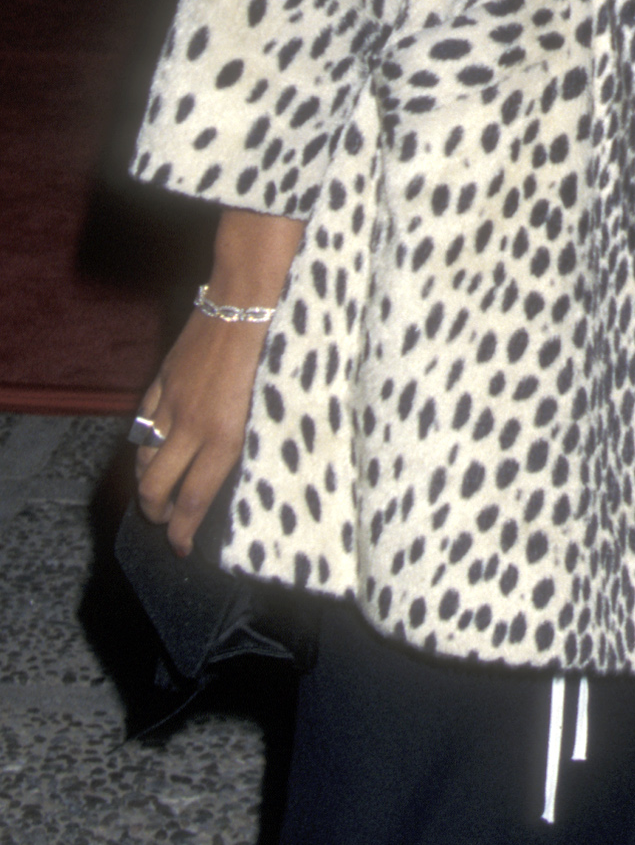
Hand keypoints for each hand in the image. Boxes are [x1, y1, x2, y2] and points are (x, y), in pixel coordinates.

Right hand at [133, 211, 302, 555]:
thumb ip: (260, 439)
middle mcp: (192, 425)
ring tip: (154, 494)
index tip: (182, 548)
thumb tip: (254, 468)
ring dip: (145, 481)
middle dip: (155, 513)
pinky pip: (142, 421)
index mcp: (225, 436)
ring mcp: (173, 401)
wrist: (251, 296)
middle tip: (165, 524)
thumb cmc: (281, 347)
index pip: (192, 500)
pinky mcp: (165, 378)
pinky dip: (142, 442)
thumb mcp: (280, 403)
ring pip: (144, 455)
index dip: (181, 530)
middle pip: (156, 486)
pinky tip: (149, 450)